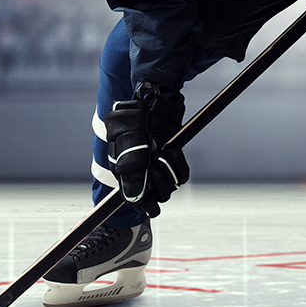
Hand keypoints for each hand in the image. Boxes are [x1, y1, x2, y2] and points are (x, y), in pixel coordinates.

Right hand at [102, 84, 189, 216]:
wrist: (153, 104)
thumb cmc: (134, 118)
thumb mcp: (124, 137)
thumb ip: (127, 166)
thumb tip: (133, 195)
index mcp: (125, 174)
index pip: (136, 201)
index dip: (144, 201)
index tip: (149, 197)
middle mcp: (142, 175)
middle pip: (156, 197)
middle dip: (158, 180)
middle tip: (154, 161)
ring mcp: (158, 169)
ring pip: (170, 187)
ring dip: (169, 170)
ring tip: (162, 151)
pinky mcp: (172, 163)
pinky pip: (181, 175)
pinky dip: (179, 163)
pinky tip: (171, 149)